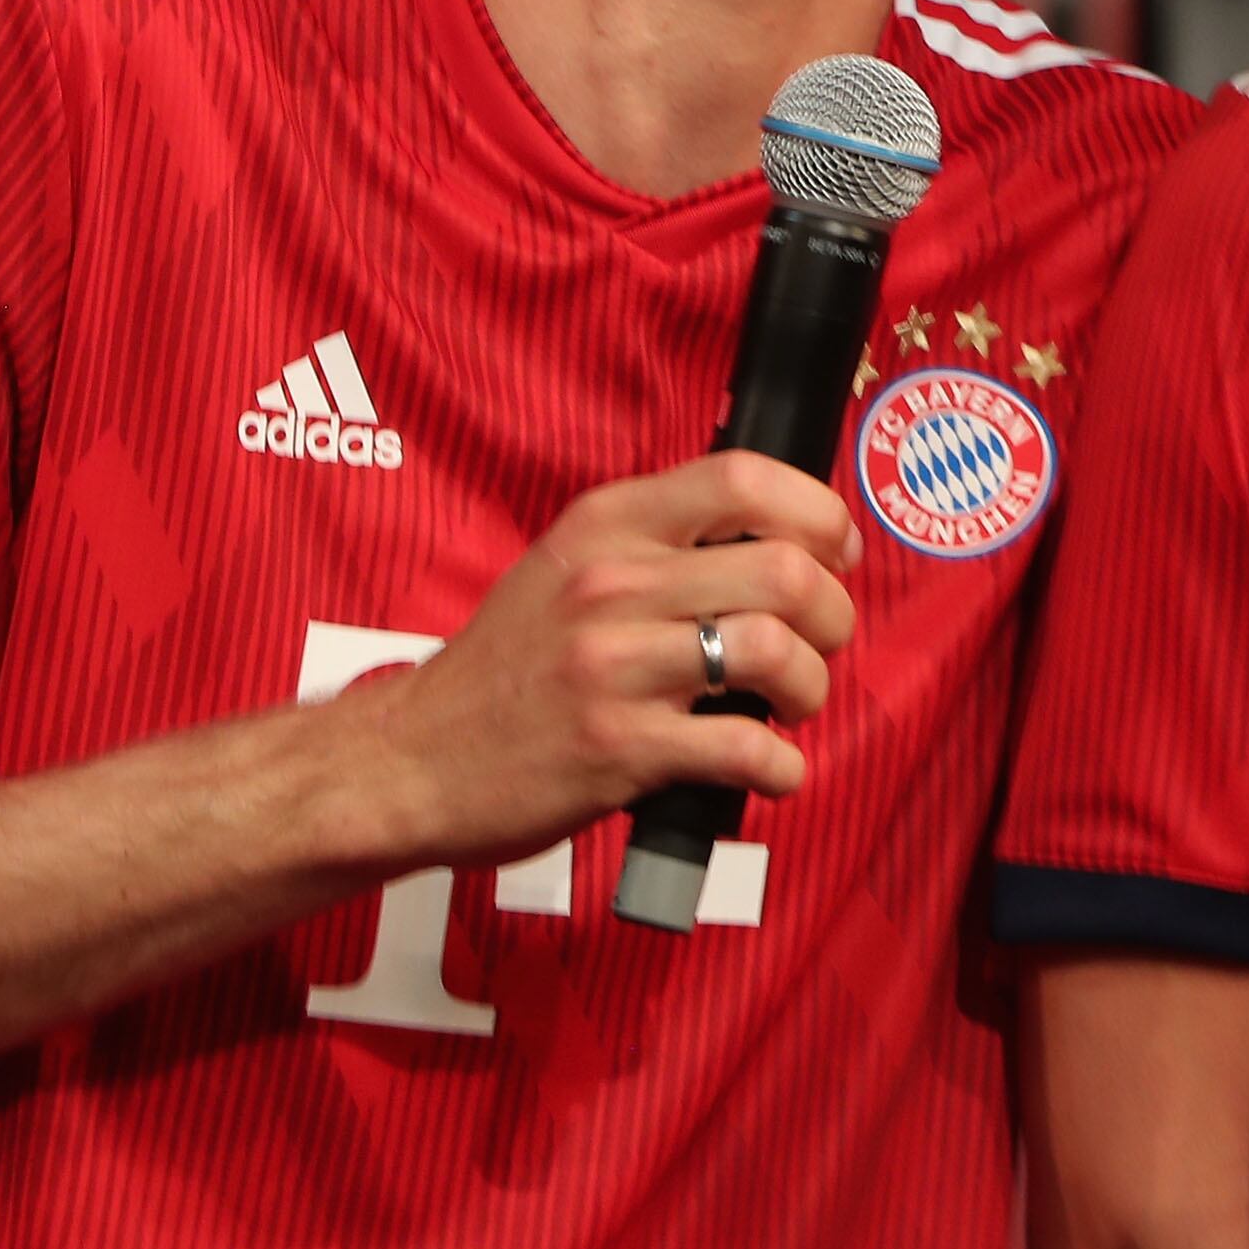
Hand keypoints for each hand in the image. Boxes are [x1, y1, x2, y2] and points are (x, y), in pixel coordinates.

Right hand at [338, 450, 860, 869]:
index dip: (818, 511)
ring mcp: (614, 667)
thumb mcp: (567, 567)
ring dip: (813, 686)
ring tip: (796, 706)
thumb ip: (657, 545)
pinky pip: (744, 748)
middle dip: (834, 614)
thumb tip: (776, 540)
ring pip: (774, 651)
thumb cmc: (504, 670)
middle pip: (784, 568)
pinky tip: (772, 770)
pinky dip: (783, 766)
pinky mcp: (618, 748)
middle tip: (824, 644)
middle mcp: (612, 583)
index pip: (743, 477)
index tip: (837, 550)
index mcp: (607, 524)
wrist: (410, 761)